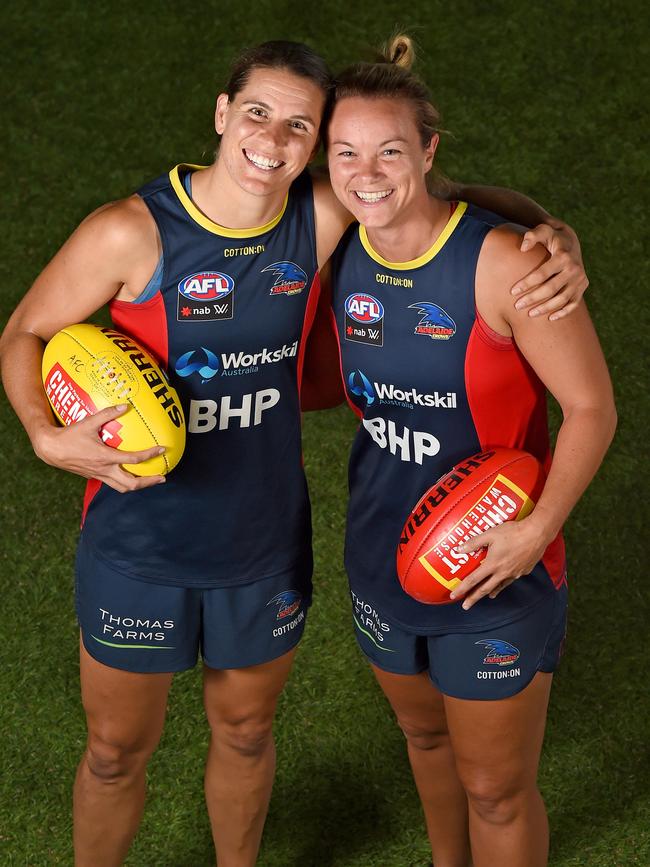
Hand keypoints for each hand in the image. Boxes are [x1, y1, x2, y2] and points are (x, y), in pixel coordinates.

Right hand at [33, 404, 165, 492]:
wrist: (51, 450)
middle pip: (131, 484)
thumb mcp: (88, 422)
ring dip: (139, 486)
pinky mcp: (95, 477)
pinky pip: (114, 484)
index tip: (161, 449)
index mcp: (105, 457)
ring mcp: (99, 476)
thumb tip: (124, 406)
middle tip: (162, 477)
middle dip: (148, 482)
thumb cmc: (69, 436)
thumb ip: (107, 414)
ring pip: (122, 488)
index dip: (150, 455)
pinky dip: (125, 482)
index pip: (133, 459)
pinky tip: (131, 474)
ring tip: (151, 480)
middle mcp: (104, 470)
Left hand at [448, 519, 548, 609]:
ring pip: (499, 586)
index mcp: (492, 564)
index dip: (462, 589)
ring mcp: (514, 573)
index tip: (454, 596)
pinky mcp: (523, 571)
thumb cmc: (513, 532)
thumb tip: (459, 549)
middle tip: (466, 606)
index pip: (473, 580)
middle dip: (474, 598)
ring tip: (485, 597)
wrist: (537, 534)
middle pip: (485, 589)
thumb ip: (474, 543)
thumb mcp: (490, 534)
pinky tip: (503, 582)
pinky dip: (503, 584)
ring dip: (490, 592)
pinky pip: (510, 580)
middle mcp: (502, 572)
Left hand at [511, 221, 588, 319]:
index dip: (527, 283)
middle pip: (551, 289)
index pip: (542, 274)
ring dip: (545, 308)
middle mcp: (574, 269)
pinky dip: (563, 313)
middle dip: (533, 299)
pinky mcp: (582, 287)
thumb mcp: (543, 231)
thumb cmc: (551, 237)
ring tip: (529, 314)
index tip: (512, 291)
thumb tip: (523, 248)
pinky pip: (573, 304)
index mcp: (563, 256)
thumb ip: (532, 235)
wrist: (571, 241)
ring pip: (562, 299)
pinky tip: (550, 318)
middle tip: (517, 306)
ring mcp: (580, 279)